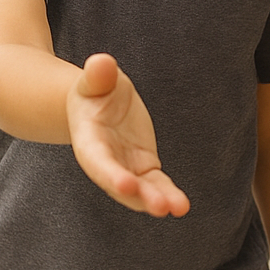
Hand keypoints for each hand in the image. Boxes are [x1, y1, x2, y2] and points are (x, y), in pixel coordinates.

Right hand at [66, 53, 190, 217]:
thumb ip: (97, 75)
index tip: (126, 184)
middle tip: (160, 207)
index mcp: (89, 141)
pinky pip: (156, 183)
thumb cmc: (95, 87)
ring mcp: (125, 166)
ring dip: (157, 200)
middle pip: (121, 182)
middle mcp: (106, 161)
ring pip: (141, 189)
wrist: (100, 100)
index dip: (111, 174)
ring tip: (178, 207)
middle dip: (139, 196)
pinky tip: (181, 206)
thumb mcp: (94, 79)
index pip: (99, 161)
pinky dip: (168, 193)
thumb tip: (101, 62)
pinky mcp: (143, 166)